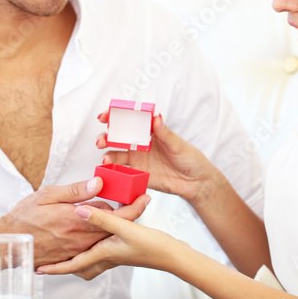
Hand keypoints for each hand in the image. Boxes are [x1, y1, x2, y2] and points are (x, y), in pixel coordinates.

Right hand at [0, 177, 147, 267]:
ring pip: (106, 238)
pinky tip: (96, 229)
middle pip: (116, 228)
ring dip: (113, 226)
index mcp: (77, 219)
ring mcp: (78, 250)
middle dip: (126, 214)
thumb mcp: (48, 195)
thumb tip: (99, 182)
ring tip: (112, 211)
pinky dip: (99, 238)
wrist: (7, 244)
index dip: (133, 206)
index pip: (115, 214)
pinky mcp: (73, 258)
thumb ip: (75, 190)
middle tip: (136, 200)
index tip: (145, 198)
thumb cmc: (25, 217)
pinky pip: (94, 249)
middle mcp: (81, 238)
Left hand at [36, 200, 175, 276]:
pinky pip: (102, 258)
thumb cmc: (152, 246)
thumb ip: (101, 219)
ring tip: (69, 257)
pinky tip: (99, 243)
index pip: (73, 264)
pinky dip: (94, 254)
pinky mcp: (126, 253)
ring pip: (91, 264)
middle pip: (81, 268)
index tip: (40, 269)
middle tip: (50, 266)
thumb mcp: (125, 229)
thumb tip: (80, 211)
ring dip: (79, 263)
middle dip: (65, 268)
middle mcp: (108, 258)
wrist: (173, 257)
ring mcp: (117, 258)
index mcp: (104, 253)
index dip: (56, 267)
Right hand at [96, 112, 218, 202]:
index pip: (130, 120)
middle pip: (118, 137)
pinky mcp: (137, 174)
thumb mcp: (178, 145)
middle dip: (106, 136)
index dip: (115, 116)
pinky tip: (109, 171)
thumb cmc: (190, 159)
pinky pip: (121, 172)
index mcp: (149, 132)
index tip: (105, 115)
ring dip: (107, 154)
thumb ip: (165, 133)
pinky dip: (113, 171)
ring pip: (116, 154)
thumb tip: (156, 117)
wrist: (195, 182)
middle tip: (102, 140)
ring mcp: (137, 159)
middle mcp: (140, 144)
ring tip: (106, 159)